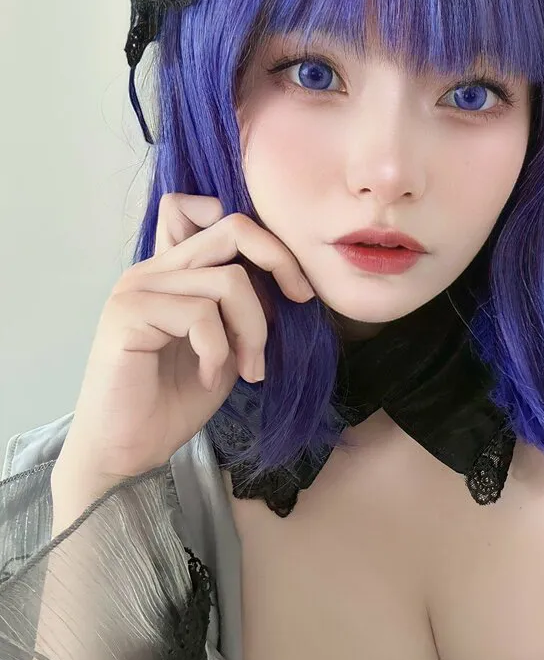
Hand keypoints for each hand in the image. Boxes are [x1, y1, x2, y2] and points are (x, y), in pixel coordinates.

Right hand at [56, 193, 314, 481]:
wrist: (129, 450)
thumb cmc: (176, 399)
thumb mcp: (227, 343)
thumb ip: (241, 303)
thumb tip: (282, 275)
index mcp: (174, 269)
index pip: (205, 209)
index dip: (259, 234)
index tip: (289, 281)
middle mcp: (154, 269)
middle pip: (232, 227)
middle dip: (281, 262)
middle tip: (300, 300)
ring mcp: (138, 288)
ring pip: (228, 280)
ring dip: (253, 329)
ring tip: (248, 368)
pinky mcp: (128, 315)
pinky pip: (202, 316)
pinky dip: (219, 351)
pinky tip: (207, 377)